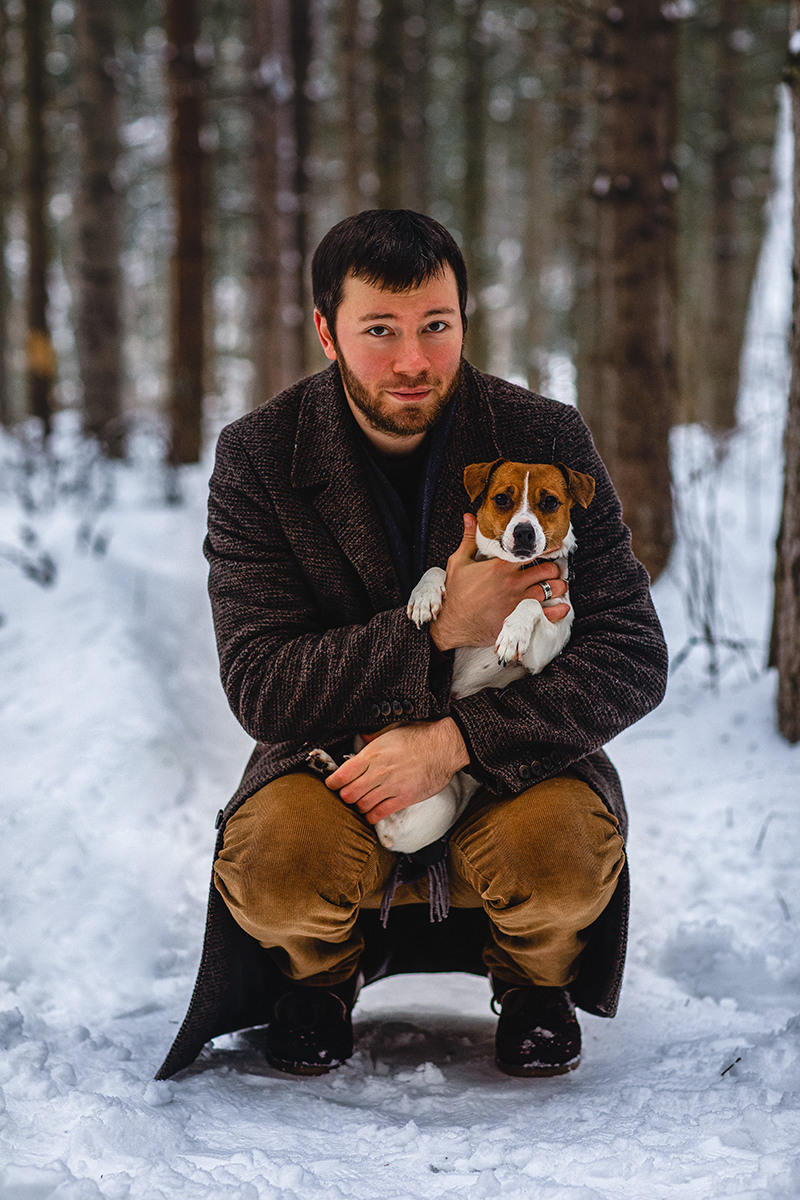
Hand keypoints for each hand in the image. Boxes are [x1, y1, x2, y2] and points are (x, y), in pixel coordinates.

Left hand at [324, 718, 469, 823]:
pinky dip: (372, 816)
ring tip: (361, 802)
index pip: (342, 774)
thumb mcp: (392, 728)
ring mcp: (391, 786)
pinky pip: (380, 813)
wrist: (445, 746)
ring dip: (359, 805)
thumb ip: (373, 736)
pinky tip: (372, 813)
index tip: (332, 784)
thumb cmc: (419, 735)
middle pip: (349, 793)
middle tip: (347, 794)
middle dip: (345, 796)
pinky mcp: (404, 798)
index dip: (333, 782)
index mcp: (372, 753)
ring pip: (362, 805)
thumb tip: (361, 736)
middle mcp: (379, 771)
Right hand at [429, 514, 569, 650]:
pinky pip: (546, 614)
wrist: (452, 623)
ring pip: (550, 589)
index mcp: (500, 566)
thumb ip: (469, 539)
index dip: (545, 547)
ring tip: (560, 584)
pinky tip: (563, 607)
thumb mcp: (458, 562)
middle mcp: (512, 582)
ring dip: (558, 586)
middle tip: (555, 568)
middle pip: (546, 570)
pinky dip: (558, 610)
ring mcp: (517, 601)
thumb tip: (469, 517)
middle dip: (554, 568)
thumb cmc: (454, 593)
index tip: (553, 545)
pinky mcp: (518, 618)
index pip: (531, 552)